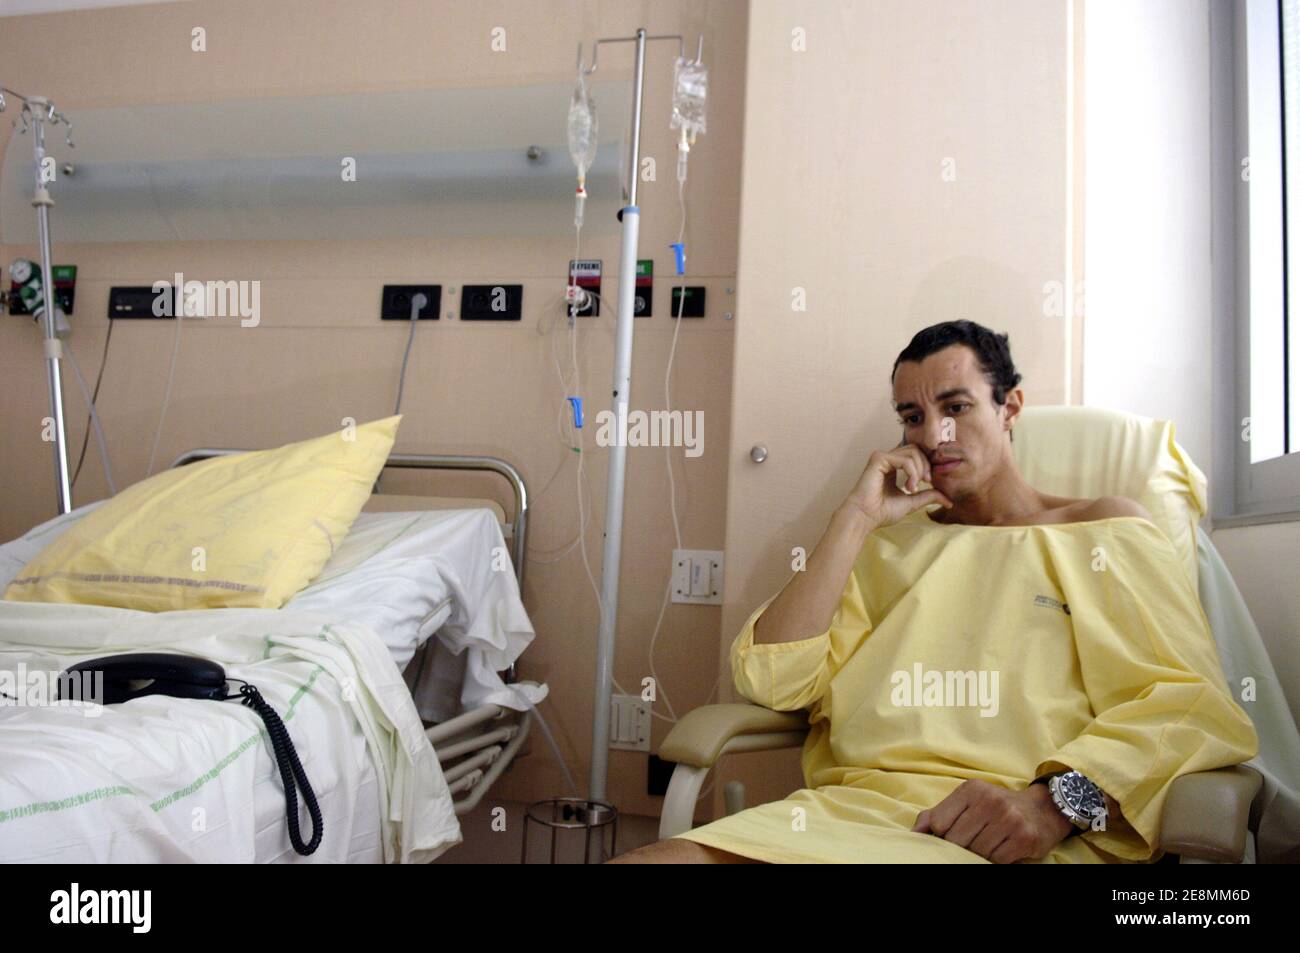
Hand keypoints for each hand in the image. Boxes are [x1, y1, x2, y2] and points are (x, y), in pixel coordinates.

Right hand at [843, 445, 952, 529]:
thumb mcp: (912, 502)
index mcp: (893, 466)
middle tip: (926, 483)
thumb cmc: (882, 512)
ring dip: (919, 470)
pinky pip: (905, 459)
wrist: (865, 517)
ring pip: (913, 451)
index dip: (927, 465)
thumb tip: (949, 500)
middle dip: (926, 465)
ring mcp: (882, 457)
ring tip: (914, 488)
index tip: (929, 483)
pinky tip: (908, 487)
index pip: (916, 454)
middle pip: (916, 449)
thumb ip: (928, 496)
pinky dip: (912, 472)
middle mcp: (887, 459)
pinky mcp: (878, 459)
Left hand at [911, 779, 1073, 862]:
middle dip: (960, 847)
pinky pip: (997, 860)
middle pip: (956, 840)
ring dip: (978, 854)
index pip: (938, 822)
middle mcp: (989, 800)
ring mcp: (1009, 818)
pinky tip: (1002, 849)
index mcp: (970, 789)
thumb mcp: (966, 802)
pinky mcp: (1024, 837)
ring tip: (987, 844)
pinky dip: (995, 860)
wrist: (1042, 810)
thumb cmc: (995, 807)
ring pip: (976, 852)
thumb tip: (914, 833)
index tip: (951, 835)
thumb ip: (937, 815)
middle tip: (971, 842)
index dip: (942, 835)